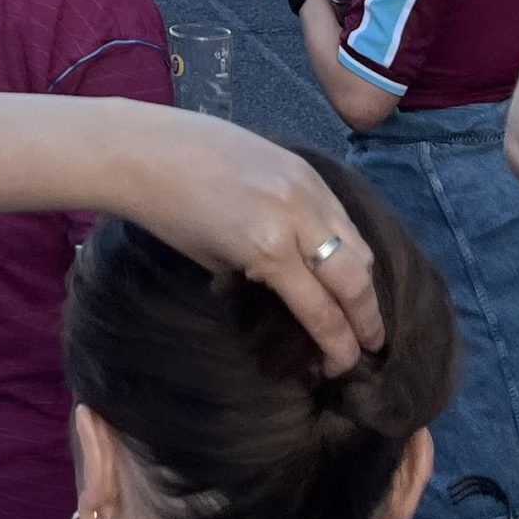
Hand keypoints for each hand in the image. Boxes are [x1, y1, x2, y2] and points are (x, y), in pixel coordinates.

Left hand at [129, 111, 384, 374]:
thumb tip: (297, 304)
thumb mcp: (216, 264)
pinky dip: (349, 243)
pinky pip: (342, 213)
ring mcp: (306, 186)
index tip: (343, 369)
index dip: (340, 347)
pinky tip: (343, 261)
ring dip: (365, 281)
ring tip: (363, 308)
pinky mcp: (305, 165)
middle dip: (369, 319)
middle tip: (371, 346)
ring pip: (358, 244)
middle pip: (356, 280)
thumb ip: (263, 282)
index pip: (323, 312)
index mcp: (269, 250)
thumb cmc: (169, 217)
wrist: (147, 149)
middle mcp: (298, 218)